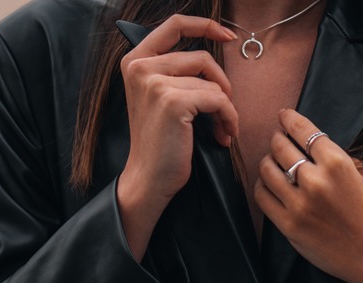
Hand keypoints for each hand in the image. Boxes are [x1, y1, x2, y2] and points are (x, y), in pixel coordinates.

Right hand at [116, 15, 238, 259]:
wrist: (148, 178)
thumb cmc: (159, 142)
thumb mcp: (159, 97)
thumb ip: (174, 71)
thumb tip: (212, 53)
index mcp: (135, 61)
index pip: (174, 24)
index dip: (205, 25)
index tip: (228, 36)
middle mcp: (140, 66)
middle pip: (202, 57)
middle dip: (222, 84)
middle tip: (225, 110)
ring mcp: (155, 82)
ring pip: (212, 82)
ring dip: (225, 108)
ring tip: (222, 129)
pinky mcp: (173, 101)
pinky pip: (218, 100)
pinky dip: (228, 118)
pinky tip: (222, 136)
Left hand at [254, 109, 362, 282]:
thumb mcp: (360, 175)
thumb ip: (333, 157)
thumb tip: (304, 141)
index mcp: (337, 163)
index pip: (303, 130)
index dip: (288, 119)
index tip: (283, 116)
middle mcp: (316, 181)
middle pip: (280, 147)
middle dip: (277, 139)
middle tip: (278, 140)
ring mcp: (300, 204)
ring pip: (267, 169)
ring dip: (267, 161)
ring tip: (273, 162)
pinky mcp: (288, 225)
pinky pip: (262, 196)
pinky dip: (263, 186)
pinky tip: (270, 185)